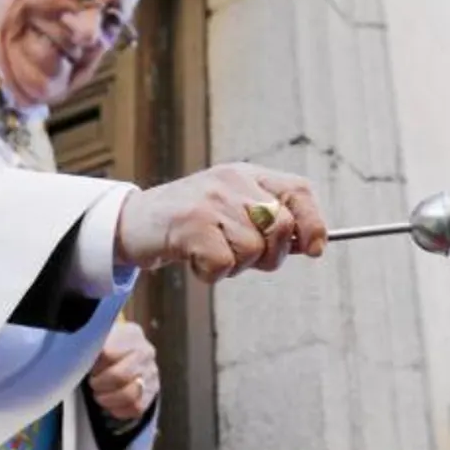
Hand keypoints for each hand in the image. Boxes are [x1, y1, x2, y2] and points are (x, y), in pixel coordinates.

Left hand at [88, 320, 157, 422]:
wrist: (129, 356)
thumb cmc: (107, 347)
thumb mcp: (100, 338)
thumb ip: (90, 345)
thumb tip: (77, 358)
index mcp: (130, 334)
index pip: (108, 353)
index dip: (93, 364)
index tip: (87, 366)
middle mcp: (145, 352)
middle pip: (119, 376)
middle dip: (99, 383)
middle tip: (92, 382)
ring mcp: (151, 373)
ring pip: (129, 394)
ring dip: (108, 399)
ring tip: (100, 394)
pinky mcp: (152, 391)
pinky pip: (136, 407)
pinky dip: (118, 409)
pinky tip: (110, 403)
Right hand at [113, 163, 326, 280]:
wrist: (134, 222)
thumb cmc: (189, 222)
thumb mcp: (232, 209)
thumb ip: (269, 222)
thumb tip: (313, 244)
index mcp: (247, 175)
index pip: (298, 191)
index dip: (314, 223)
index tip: (315, 249)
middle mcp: (232, 183)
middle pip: (280, 227)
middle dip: (270, 255)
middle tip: (242, 257)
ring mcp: (211, 202)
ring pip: (253, 250)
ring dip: (235, 266)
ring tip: (211, 253)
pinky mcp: (192, 226)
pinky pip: (224, 265)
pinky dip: (212, 274)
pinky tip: (195, 260)